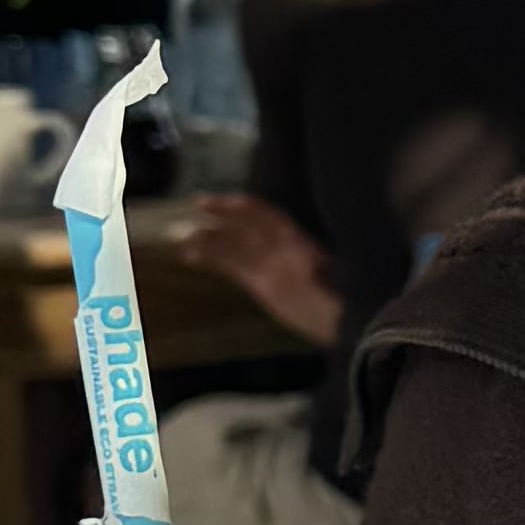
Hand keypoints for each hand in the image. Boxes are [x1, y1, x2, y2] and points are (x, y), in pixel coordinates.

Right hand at [182, 191, 346, 351]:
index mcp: (296, 242)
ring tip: (183, 236)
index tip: (226, 202)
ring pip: (234, 245)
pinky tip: (191, 257)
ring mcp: (268, 265)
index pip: (267, 216)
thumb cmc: (339, 301)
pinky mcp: (259, 282)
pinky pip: (232, 265)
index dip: (246, 207)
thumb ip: (316, 274)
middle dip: (222, 213)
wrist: (340, 322)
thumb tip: (311, 265)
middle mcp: (280, 248)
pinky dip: (212, 259)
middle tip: (196, 203)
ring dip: (209, 237)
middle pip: (247, 225)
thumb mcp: (329, 285)